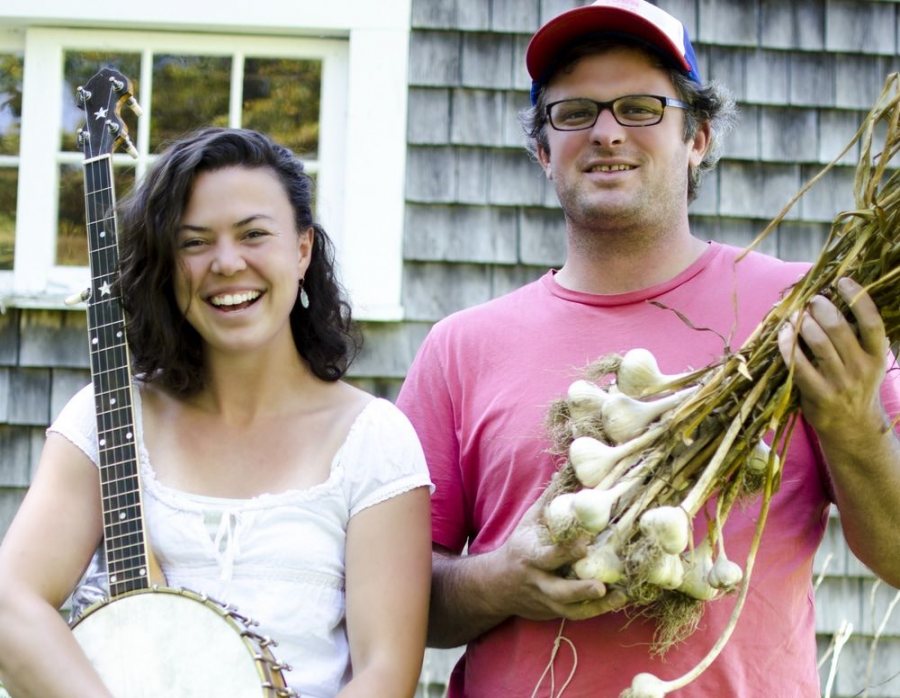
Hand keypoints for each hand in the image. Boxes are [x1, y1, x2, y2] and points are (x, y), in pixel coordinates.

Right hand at [493, 492, 627, 621]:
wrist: (497, 584)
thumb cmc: (519, 546)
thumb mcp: (529, 521)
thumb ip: (549, 500)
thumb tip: (567, 471)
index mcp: (530, 556)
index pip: (548, 556)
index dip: (566, 551)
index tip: (585, 543)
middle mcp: (537, 580)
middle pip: (557, 590)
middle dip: (578, 589)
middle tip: (601, 585)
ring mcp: (545, 600)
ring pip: (569, 608)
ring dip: (595, 605)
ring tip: (620, 596)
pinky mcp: (553, 612)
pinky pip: (576, 614)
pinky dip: (596, 610)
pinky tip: (617, 601)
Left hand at [777, 277, 889, 442]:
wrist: (853, 427)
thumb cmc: (854, 385)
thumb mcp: (866, 361)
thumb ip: (853, 336)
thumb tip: (827, 298)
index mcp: (877, 355)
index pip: (872, 321)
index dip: (857, 298)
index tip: (841, 281)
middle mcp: (862, 368)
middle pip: (838, 328)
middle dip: (820, 307)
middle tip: (809, 300)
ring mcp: (840, 382)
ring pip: (817, 342)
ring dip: (801, 323)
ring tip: (793, 314)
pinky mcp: (820, 394)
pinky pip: (799, 364)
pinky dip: (787, 344)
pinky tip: (783, 333)